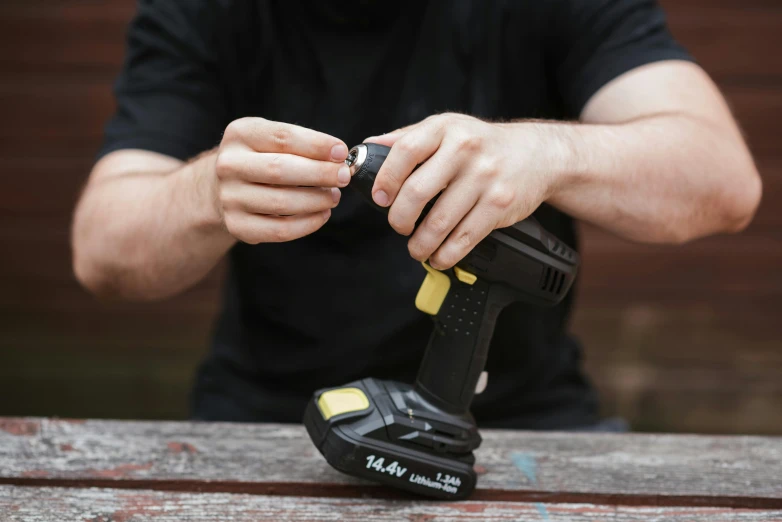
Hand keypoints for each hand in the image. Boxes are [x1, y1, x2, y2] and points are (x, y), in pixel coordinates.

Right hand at [215, 117, 349, 243]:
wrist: (222, 188)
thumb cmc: (260, 159)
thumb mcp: (272, 140)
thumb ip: (302, 144)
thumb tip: (339, 157)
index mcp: (240, 134)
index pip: (283, 137)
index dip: (316, 144)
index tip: (342, 152)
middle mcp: (229, 165)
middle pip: (280, 169)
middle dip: (320, 173)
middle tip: (344, 176)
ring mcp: (230, 197)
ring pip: (282, 203)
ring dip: (316, 200)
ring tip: (334, 196)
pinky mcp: (237, 225)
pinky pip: (280, 230)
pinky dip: (308, 224)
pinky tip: (322, 214)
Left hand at [366, 113, 563, 268]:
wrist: (537, 154)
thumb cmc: (483, 144)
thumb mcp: (446, 129)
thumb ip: (407, 139)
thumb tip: (367, 151)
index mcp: (445, 129)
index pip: (404, 152)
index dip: (386, 180)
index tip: (380, 199)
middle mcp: (465, 150)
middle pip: (417, 192)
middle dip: (400, 219)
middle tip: (399, 227)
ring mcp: (484, 177)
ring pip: (439, 222)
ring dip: (421, 244)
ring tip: (417, 248)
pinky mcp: (499, 204)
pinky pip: (464, 238)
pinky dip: (446, 254)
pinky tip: (440, 255)